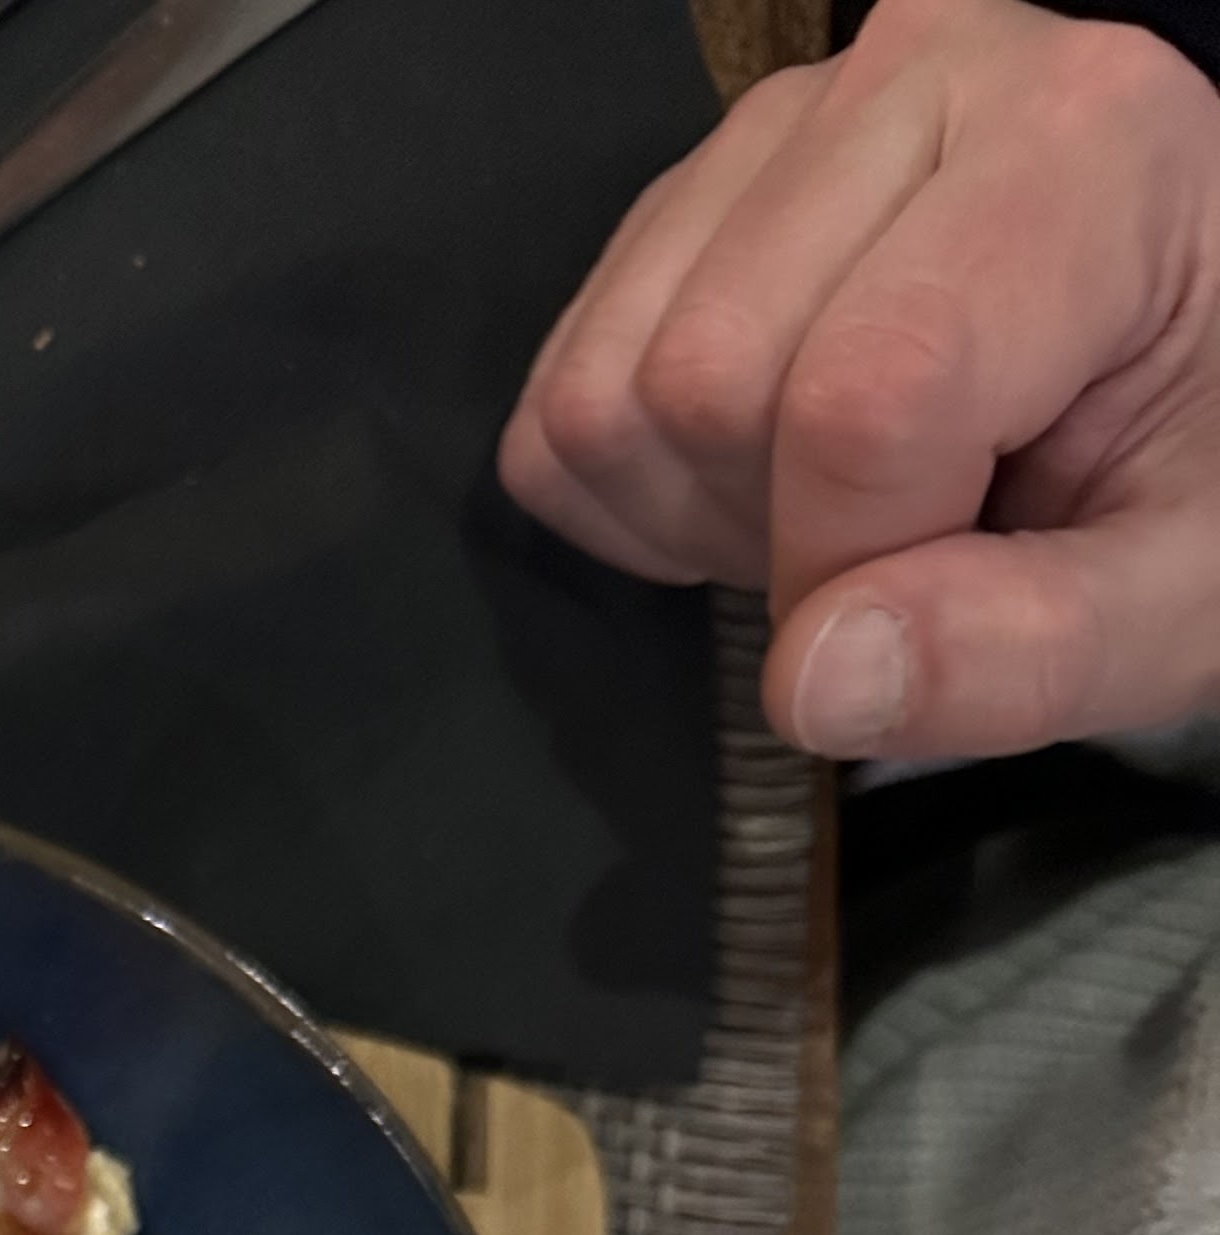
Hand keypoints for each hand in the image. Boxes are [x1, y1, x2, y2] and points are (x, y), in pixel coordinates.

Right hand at [500, 0, 1219, 757]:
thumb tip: (816, 681)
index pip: (859, 399)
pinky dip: (639, 488)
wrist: (1182, 363)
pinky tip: (774, 470)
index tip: (946, 602)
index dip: (857, 569)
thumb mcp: (1183, 594)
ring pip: (605, 394)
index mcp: (1083, 142)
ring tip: (851, 498)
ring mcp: (782, 122)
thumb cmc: (1198, 465)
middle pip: (701, 383)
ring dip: (702, 512)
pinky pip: (560, 396)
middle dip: (779, 533)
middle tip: (914, 537)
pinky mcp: (690, 194)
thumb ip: (1029, 652)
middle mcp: (918, 71)